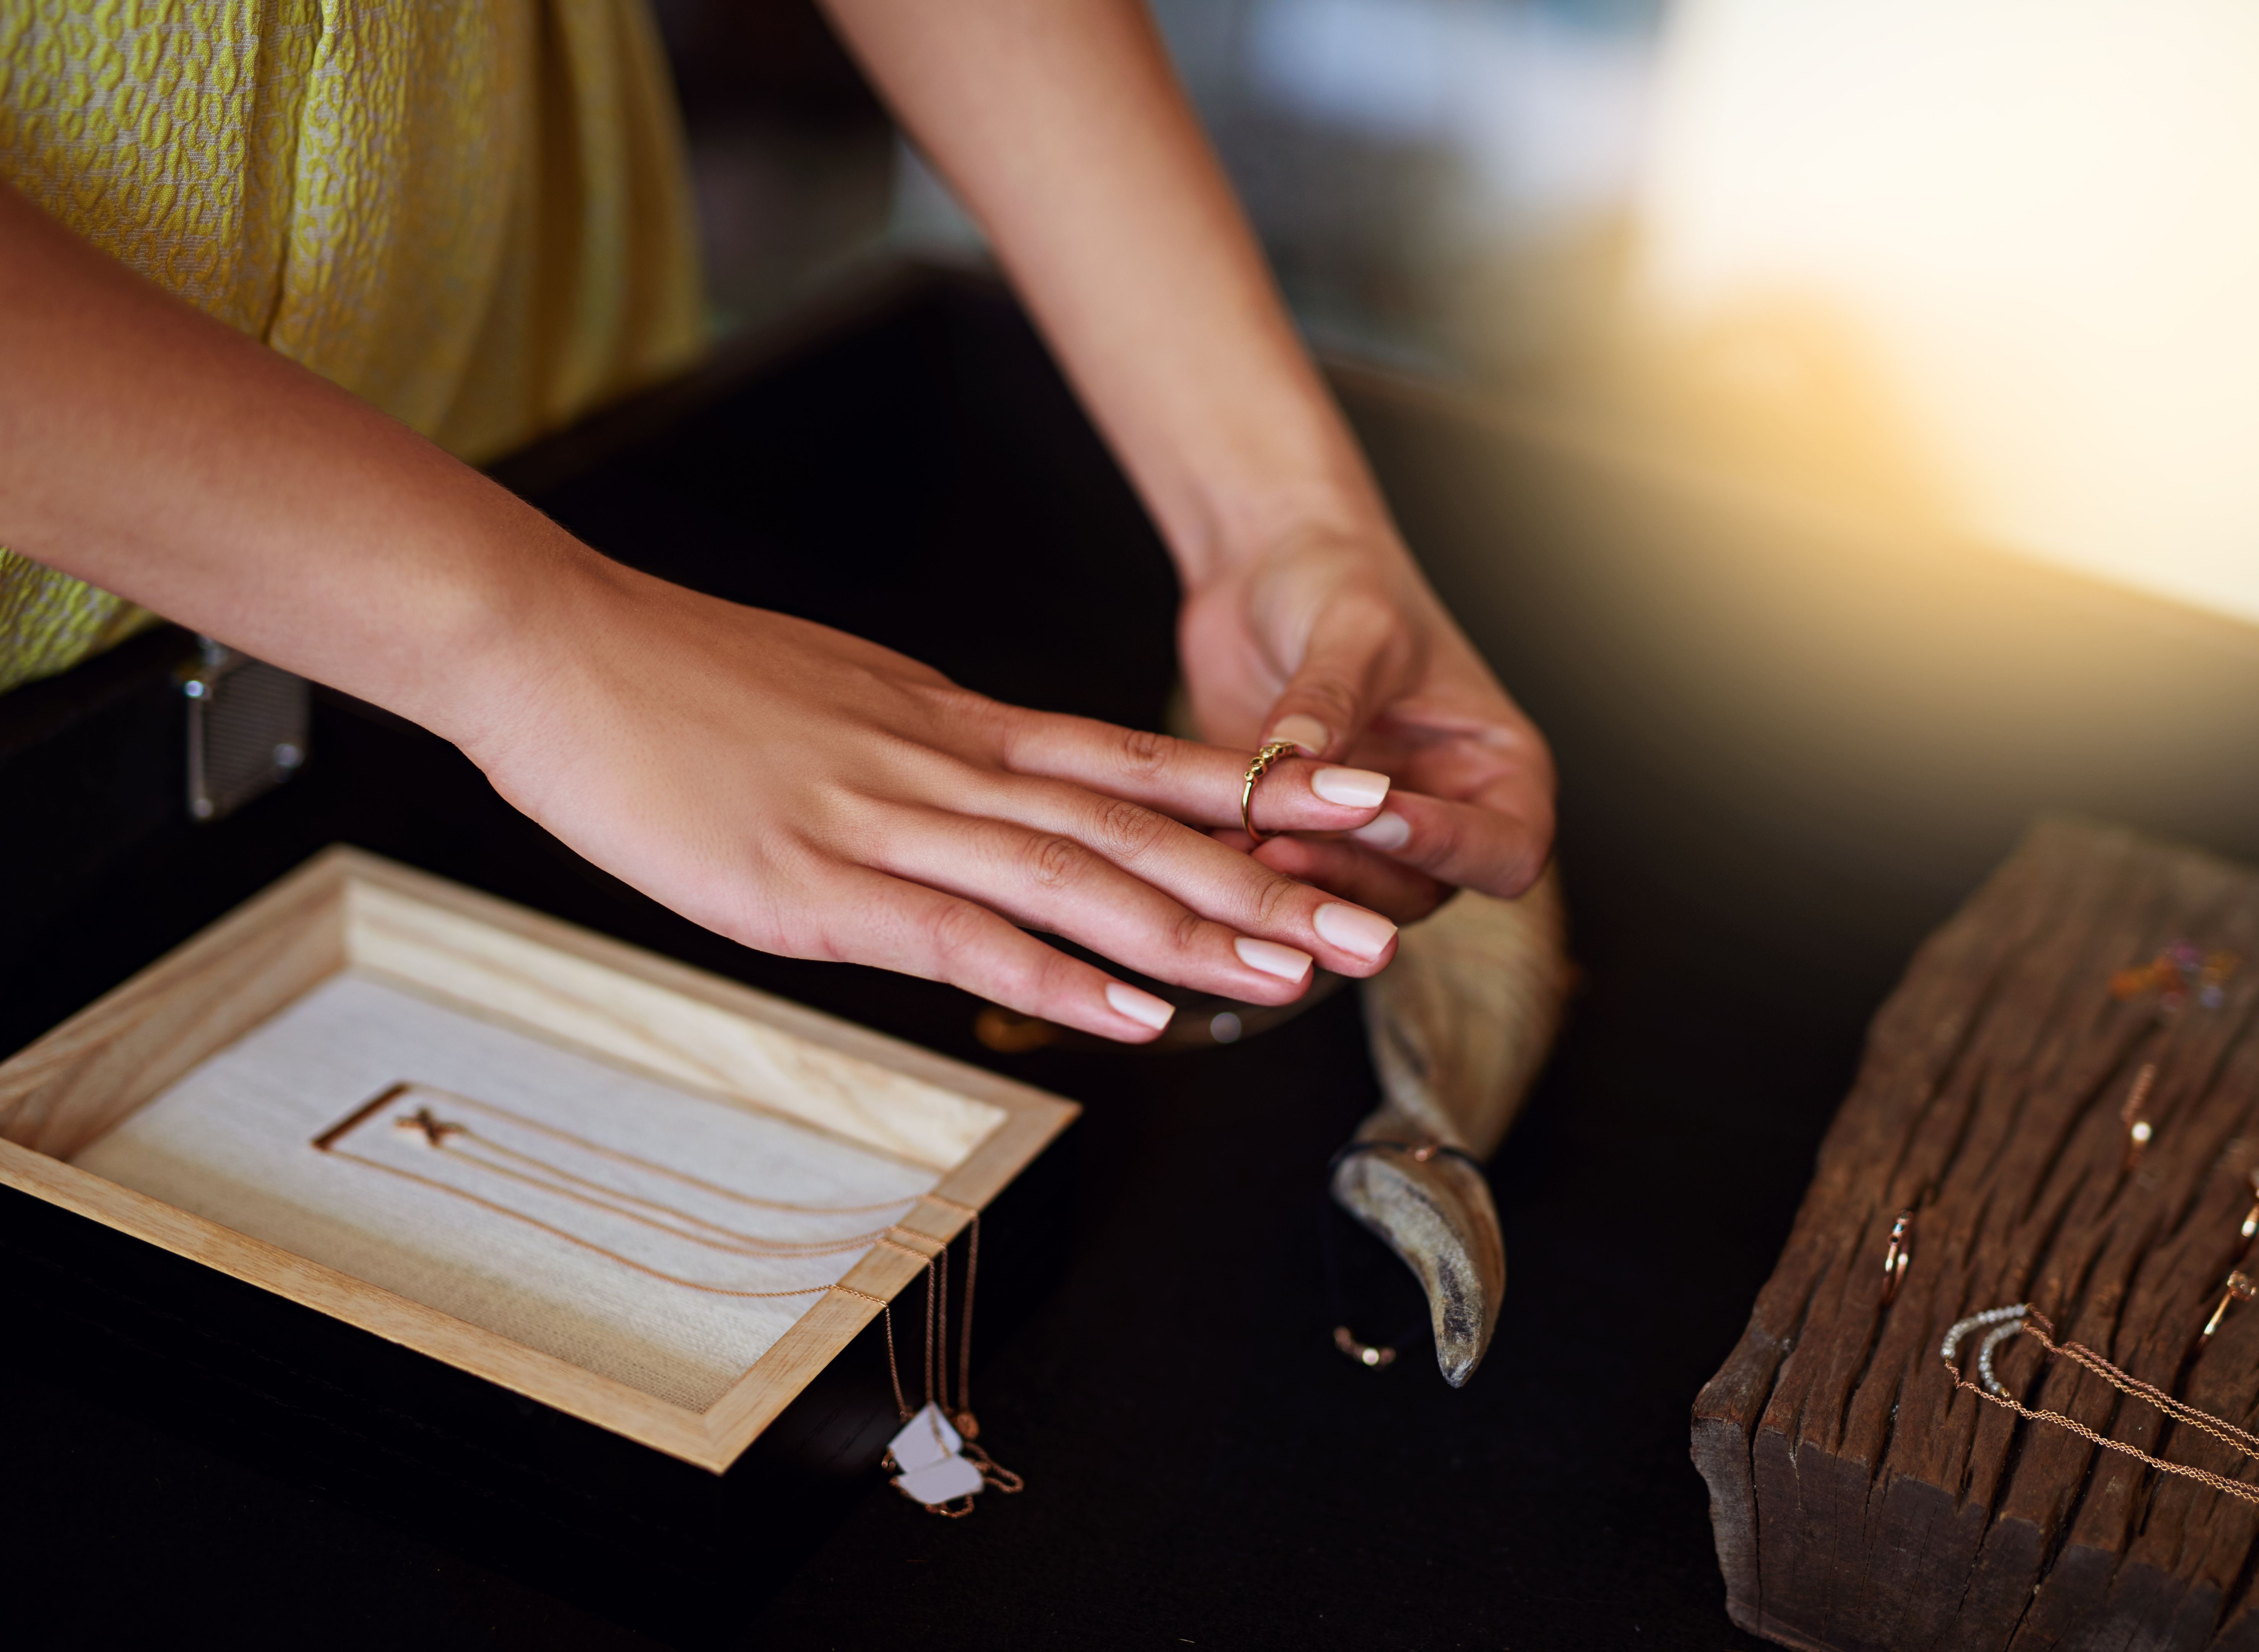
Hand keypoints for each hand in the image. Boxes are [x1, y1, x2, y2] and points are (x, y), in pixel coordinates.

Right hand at [450, 554, 1406, 1042]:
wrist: (552, 646)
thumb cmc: (679, 682)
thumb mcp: (833, 705)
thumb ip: (920, 757)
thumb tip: (979, 797)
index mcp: (950, 724)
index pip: (1134, 760)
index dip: (1255, 792)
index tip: (1352, 813)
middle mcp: (943, 765)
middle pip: (1138, 827)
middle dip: (1268, 880)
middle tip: (1376, 920)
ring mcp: (883, 823)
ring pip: (1075, 881)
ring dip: (1196, 934)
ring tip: (1299, 974)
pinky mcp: (813, 884)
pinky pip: (963, 933)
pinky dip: (1060, 974)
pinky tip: (1137, 1013)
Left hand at [1178, 524, 1554, 921]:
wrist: (1268, 571)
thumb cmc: (1341, 579)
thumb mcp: (1351, 625)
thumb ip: (1332, 698)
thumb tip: (1302, 759)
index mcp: (1497, 769)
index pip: (1510, 850)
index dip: (1451, 847)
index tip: (1378, 811)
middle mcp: (1445, 816)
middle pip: (1423, 892)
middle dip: (1352, 875)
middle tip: (1282, 844)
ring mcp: (1372, 838)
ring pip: (1351, 906)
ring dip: (1296, 887)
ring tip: (1236, 846)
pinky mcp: (1302, 840)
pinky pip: (1285, 882)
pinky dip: (1249, 873)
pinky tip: (1204, 845)